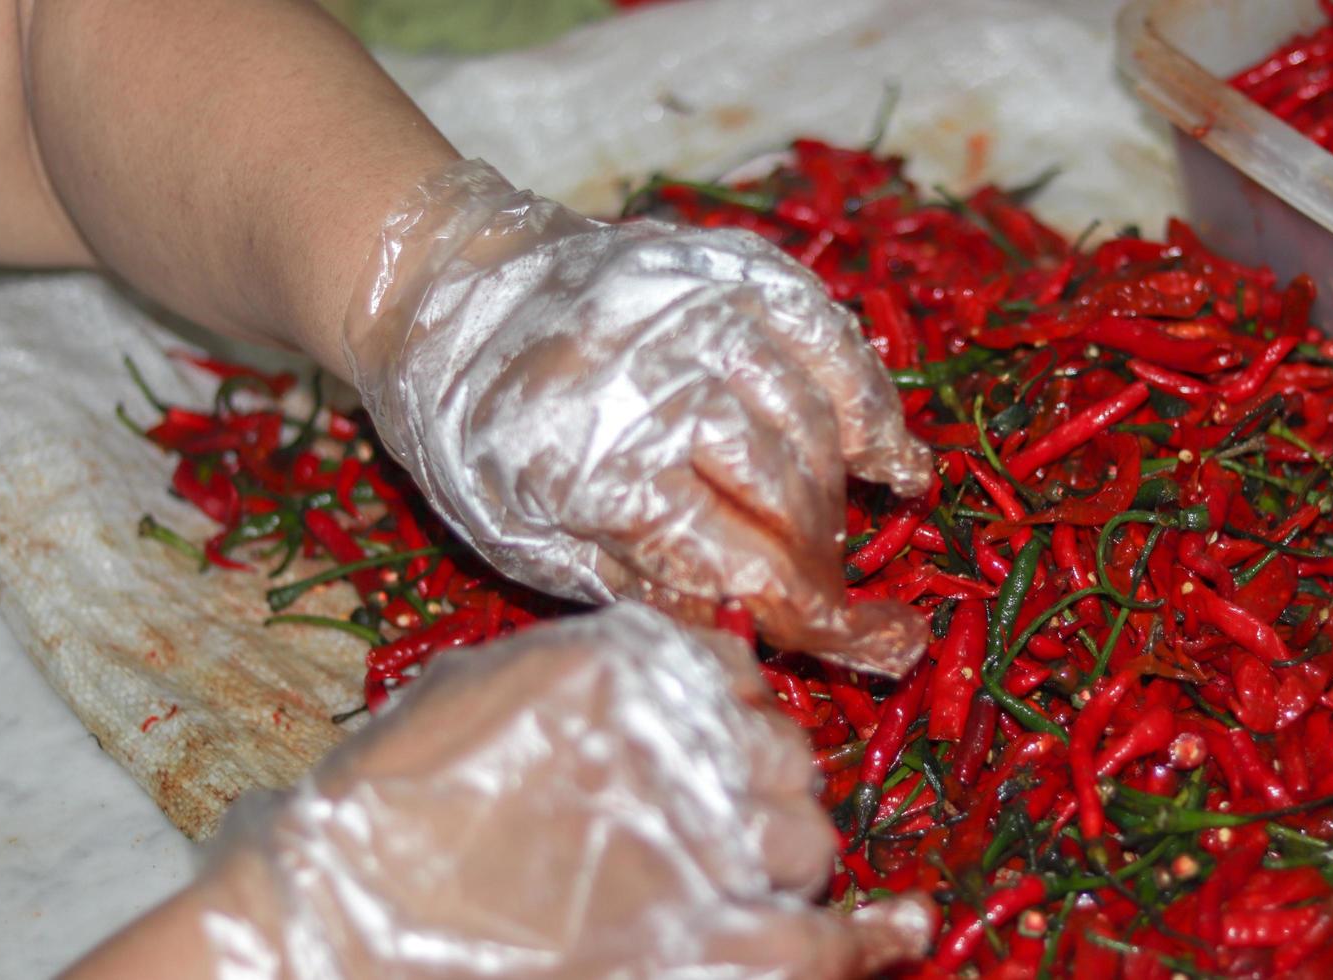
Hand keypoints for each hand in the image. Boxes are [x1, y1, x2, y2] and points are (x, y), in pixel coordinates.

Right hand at [192, 602, 930, 977]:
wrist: (341, 929)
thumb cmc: (388, 810)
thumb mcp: (483, 688)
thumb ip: (588, 665)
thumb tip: (683, 665)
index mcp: (639, 665)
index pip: (738, 672)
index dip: (730, 714)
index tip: (711, 744)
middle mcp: (696, 740)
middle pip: (783, 754)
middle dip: (759, 783)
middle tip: (710, 818)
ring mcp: (715, 843)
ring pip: (807, 837)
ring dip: (783, 854)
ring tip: (736, 877)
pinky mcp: (717, 945)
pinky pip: (824, 941)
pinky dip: (872, 941)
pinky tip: (903, 933)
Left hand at [342, 161, 931, 673]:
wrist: (447, 283)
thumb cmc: (477, 434)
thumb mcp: (524, 535)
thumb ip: (633, 581)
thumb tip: (743, 626)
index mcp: (593, 465)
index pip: (734, 557)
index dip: (809, 612)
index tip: (861, 641)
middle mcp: (655, 381)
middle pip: (784, 489)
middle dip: (823, 556)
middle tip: (832, 588)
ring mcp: (697, 312)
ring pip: (813, 417)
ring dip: (840, 490)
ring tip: (836, 531)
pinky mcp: (728, 266)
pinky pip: (827, 335)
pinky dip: (867, 396)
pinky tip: (885, 450)